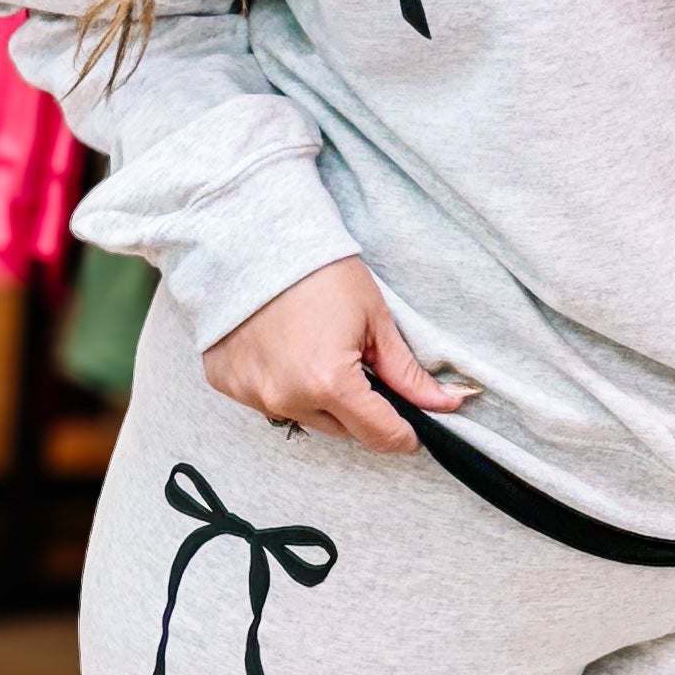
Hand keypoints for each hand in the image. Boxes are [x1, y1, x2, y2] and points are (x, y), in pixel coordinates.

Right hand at [200, 257, 472, 453]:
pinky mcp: (227, 383)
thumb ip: (408, 373)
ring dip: (321, 399)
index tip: (412, 428)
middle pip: (344, 430)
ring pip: (306, 417)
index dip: (405, 435)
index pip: (380, 435)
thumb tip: (447, 403)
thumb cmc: (319, 271)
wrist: (253, 239)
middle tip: (359, 364)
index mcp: (330, 382)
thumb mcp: (375, 319)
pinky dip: (283, 384)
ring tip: (319, 350)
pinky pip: (268, 401)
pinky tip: (285, 349)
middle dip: (361, 410)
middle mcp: (287, 398)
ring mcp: (252, 394)